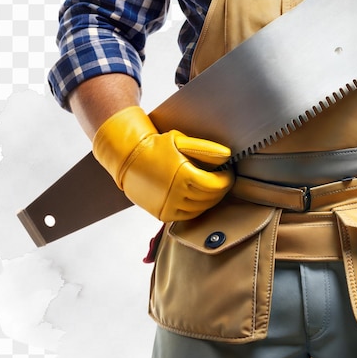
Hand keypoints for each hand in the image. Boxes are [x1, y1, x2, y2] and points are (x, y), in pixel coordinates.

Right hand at [92, 106, 233, 221]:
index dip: (226, 180)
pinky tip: (198, 197)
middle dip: (220, 189)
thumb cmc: (156, 146)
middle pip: (210, 198)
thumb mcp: (181, 141)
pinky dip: (197, 208)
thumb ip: (206, 149)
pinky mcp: (162, 214)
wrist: (128, 158)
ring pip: (200, 209)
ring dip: (210, 199)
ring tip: (211, 187)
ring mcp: (168, 206)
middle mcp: (176, 194)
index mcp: (183, 175)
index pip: (216, 185)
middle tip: (222, 180)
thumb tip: (227, 155)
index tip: (228, 173)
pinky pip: (187, 216)